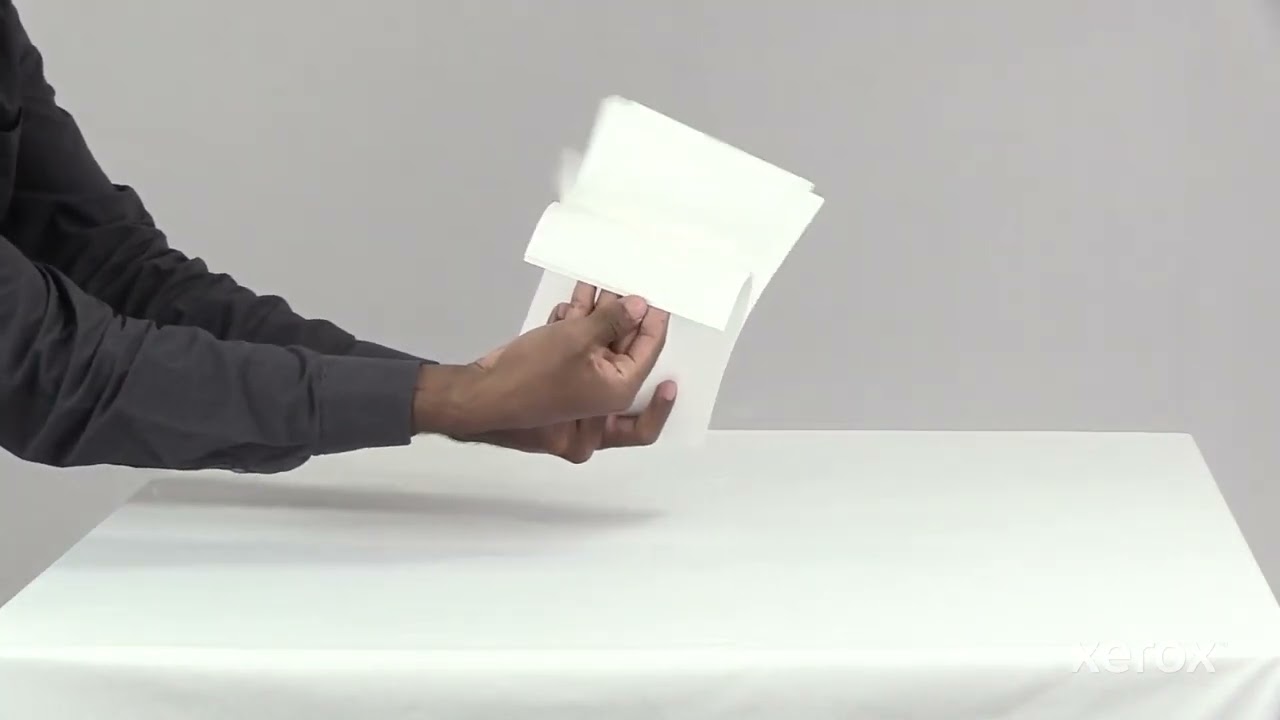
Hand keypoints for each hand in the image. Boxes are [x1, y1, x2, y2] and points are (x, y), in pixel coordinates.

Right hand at [460, 283, 676, 461]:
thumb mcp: (578, 338)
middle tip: (625, 285)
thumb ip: (613, 320)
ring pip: (599, 344)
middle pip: (625, 348)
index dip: (654, 321)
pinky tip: (573, 303)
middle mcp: (605, 393)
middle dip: (623, 316)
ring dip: (597, 314)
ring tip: (598, 283)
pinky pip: (577, 349)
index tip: (656, 298)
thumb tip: (639, 306)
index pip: (649, 352)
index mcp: (619, 392)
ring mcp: (582, 386)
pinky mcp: (560, 377)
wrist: (482, 395)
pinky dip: (575, 326)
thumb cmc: (533, 375)